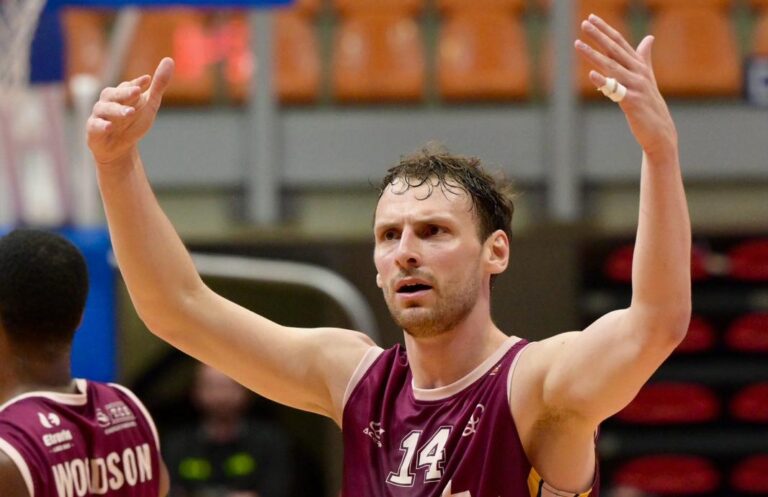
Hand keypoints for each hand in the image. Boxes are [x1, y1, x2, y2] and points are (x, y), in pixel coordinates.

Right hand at [87, 57, 174, 164]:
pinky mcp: (94, 130)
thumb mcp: (150, 104)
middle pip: (114, 94)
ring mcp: (100, 115)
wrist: (119, 147)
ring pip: (105, 109)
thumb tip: (169, 60)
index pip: (128, 86)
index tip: (148, 80)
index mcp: (122, 94)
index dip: (137, 83)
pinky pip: (95, 126)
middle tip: (138, 92)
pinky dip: (101, 125)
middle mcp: (108, 102)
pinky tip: (109, 126)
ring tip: (130, 113)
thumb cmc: (133, 122)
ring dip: (117, 110)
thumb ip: (158, 85)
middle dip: (125, 93)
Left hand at [575, 15, 676, 160]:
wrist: (660, 131)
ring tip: (578, 44)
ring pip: (612, 67)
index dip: (606, 30)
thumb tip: (649, 38)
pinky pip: (616, 90)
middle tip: (584, 23)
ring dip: (594, 55)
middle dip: (599, 36)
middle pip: (615, 50)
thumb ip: (644, 57)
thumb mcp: (647, 78)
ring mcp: (636, 87)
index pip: (620, 43)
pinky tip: (591, 74)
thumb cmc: (650, 104)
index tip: (591, 18)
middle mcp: (638, 73)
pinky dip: (604, 82)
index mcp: (638, 66)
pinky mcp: (632, 102)